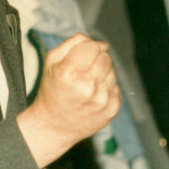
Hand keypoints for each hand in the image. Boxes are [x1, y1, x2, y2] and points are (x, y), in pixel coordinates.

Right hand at [16, 32, 120, 167]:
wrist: (52, 125)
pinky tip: (93, 96)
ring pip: (112, 72)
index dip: (88, 47)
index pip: (92, 46)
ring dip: (102, 74)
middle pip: (105, 57)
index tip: (82, 55)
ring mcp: (100, 100)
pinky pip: (116, 88)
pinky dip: (107, 89)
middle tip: (84, 70)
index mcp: (68, 73)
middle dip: (96, 59)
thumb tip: (102, 44)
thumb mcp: (52, 61)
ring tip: (87, 84)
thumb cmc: (52, 88)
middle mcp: (86, 87)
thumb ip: (74, 43)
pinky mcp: (110, 111)